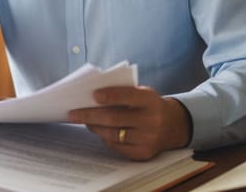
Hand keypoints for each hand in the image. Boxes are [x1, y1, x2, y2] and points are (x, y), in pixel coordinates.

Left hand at [67, 86, 191, 160]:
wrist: (172, 125)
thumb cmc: (148, 105)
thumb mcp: (141, 93)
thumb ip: (122, 92)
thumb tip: (92, 97)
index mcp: (150, 100)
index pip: (128, 96)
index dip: (110, 95)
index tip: (93, 94)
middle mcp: (151, 120)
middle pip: (114, 118)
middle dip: (90, 115)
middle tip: (73, 113)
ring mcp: (148, 139)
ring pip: (113, 134)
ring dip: (94, 127)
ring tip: (83, 121)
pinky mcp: (143, 153)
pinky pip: (117, 147)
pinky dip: (105, 138)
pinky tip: (98, 130)